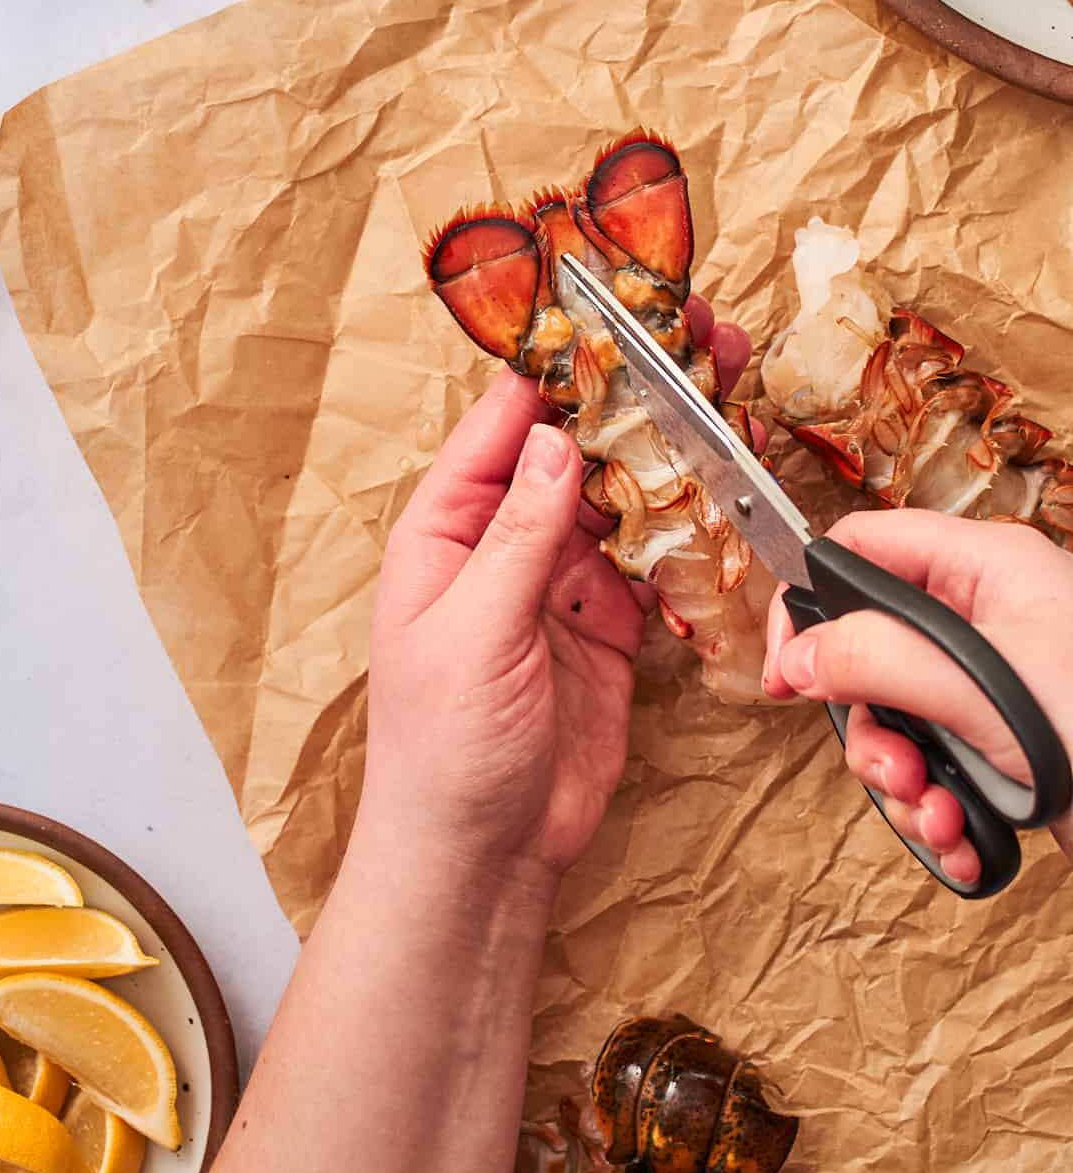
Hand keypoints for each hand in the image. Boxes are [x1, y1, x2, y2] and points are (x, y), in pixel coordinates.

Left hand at [365, 298, 751, 891]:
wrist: (481, 857)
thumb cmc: (442, 751)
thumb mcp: (472, 632)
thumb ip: (520, 536)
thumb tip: (558, 440)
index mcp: (445, 532)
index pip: (502, 426)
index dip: (558, 368)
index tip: (615, 315)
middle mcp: (503, 543)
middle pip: (573, 447)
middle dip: (633, 395)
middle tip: (698, 337)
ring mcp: (559, 582)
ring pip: (622, 496)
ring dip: (670, 451)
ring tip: (729, 393)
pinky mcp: (608, 626)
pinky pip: (654, 559)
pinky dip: (690, 529)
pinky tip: (729, 488)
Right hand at [763, 510, 1072, 884]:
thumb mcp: (973, 686)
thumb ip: (870, 658)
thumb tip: (799, 658)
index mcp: (984, 567)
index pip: (860, 549)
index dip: (809, 603)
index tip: (784, 673)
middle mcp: (988, 617)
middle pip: (872, 650)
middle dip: (870, 726)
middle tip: (890, 767)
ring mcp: (999, 683)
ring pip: (900, 718)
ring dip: (902, 780)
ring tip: (937, 813)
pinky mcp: (1008, 743)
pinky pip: (938, 764)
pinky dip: (938, 810)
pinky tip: (962, 839)